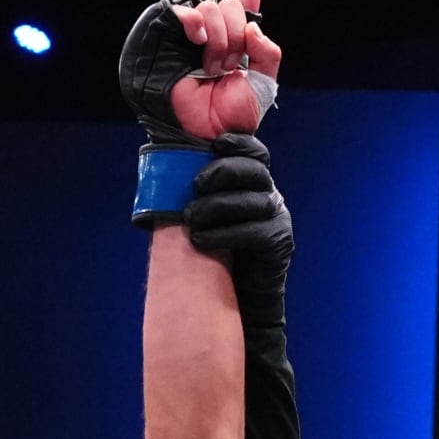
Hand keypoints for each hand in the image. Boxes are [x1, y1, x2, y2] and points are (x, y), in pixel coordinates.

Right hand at [167, 0, 281, 140]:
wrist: (209, 133)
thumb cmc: (234, 115)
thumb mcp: (264, 82)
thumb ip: (269, 51)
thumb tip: (252, 28)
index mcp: (239, 42)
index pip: (245, 4)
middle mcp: (216, 35)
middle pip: (229, 4)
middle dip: (235, 35)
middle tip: (228, 67)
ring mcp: (193, 38)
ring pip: (211, 7)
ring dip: (219, 40)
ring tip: (212, 69)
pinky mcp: (171, 41)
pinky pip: (186, 13)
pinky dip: (195, 22)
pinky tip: (198, 40)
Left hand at [185, 133, 293, 285]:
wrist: (237, 295)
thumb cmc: (216, 252)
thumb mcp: (204, 218)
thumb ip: (196, 196)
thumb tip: (160, 177)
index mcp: (254, 183)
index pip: (255, 153)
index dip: (240, 143)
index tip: (216, 144)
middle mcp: (270, 195)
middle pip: (254, 170)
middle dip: (223, 172)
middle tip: (195, 185)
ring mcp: (278, 218)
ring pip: (252, 201)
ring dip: (217, 206)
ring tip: (190, 218)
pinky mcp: (278, 243)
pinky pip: (254, 232)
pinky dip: (225, 234)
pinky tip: (202, 240)